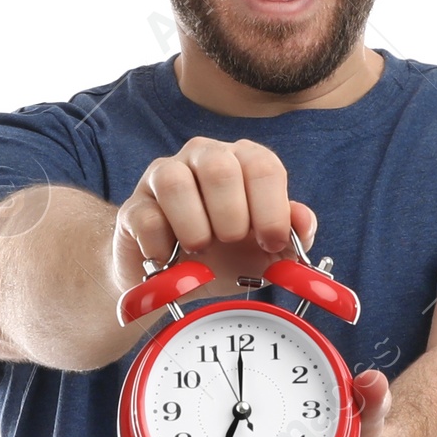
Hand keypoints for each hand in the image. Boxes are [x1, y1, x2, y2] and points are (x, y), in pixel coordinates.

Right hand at [113, 136, 317, 313]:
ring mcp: (163, 177)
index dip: (271, 210)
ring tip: (199, 250)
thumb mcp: (266, 249)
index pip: (263, 166)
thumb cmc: (226, 255)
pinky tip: (172, 260)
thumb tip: (303, 221)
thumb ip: (292, 234)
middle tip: (230, 242)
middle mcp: (203, 157)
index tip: (271, 243)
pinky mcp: (134, 206)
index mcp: (242, 161)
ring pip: (175, 182)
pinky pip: (146, 218)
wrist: (174, 278)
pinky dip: (163, 248)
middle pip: (220, 167)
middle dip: (232, 216)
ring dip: (195, 227)